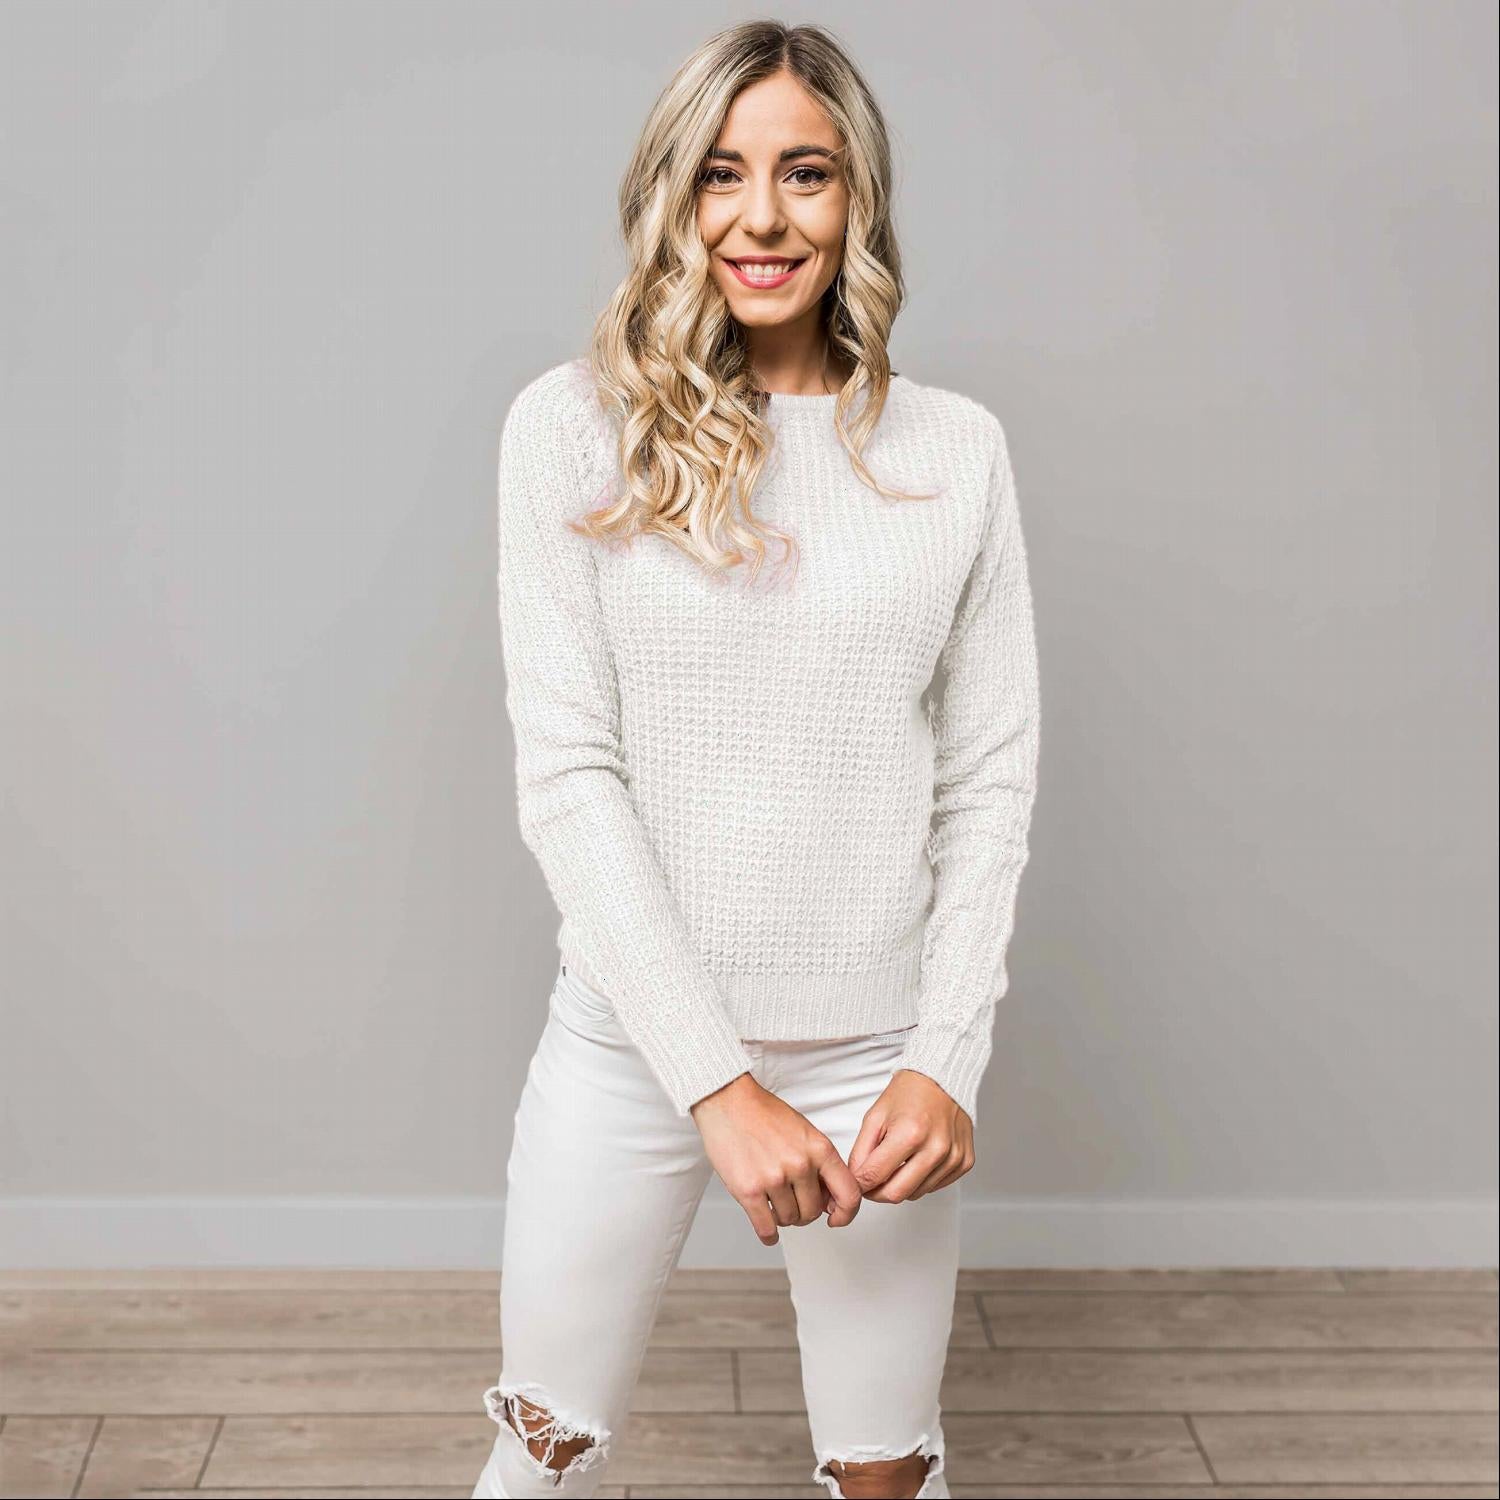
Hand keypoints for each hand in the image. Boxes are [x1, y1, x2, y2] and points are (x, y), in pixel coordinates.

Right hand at [690, 1073, 863, 1244]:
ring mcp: (774, 1178)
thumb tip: (829, 1199)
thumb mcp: (804, 1132)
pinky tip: (767, 1229)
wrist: (728, 1102)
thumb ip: (820, 1163)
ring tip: (773, 1201)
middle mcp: (800, 1164)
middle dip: (804, 1211)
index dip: (846, 1213)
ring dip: (782, 1216)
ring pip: (789, 1219)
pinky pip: (766, 1228)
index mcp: (819, 1148)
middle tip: (792, 1201)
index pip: (848, 1194)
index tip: (837, 1218)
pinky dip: (768, 1234)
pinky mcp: (749, 1190)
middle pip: (813, 1211)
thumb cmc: (764, 1114)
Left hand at [847, 1069, 974, 1202]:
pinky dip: (921, 1180)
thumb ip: (861, 1151)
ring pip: (916, 1193)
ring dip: (901, 1185)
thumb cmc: (908, 1093)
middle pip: (897, 1194)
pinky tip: (917, 1159)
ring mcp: (953, 1157)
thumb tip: (857, 1181)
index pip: (875, 1177)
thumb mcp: (875, 1116)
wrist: (941, 1079)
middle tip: (872, 1182)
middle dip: (878, 1193)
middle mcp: (935, 1148)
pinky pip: (935, 1186)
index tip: (857, 1182)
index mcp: (910, 1133)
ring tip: (897, 1163)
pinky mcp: (964, 1162)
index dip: (860, 1184)